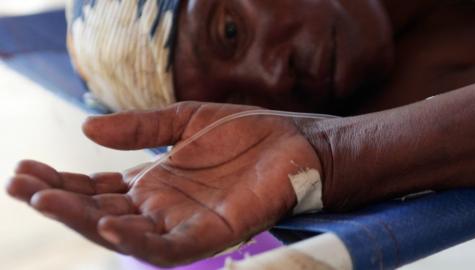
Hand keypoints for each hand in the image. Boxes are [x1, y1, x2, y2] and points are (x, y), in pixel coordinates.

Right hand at [6, 102, 320, 266]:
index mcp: (154, 182)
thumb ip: (140, 127)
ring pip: (124, 232)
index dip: (62, 179)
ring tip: (47, 198)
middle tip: (20, 183)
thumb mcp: (185, 120)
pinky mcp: (213, 235)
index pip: (98, 186)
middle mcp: (162, 207)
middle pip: (101, 210)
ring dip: (83, 218)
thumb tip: (86, 130)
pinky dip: (136, 240)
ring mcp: (185, 223)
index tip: (25, 168)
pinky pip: (168, 248)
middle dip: (60, 199)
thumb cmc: (246, 133)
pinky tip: (106, 222)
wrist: (294, 142)